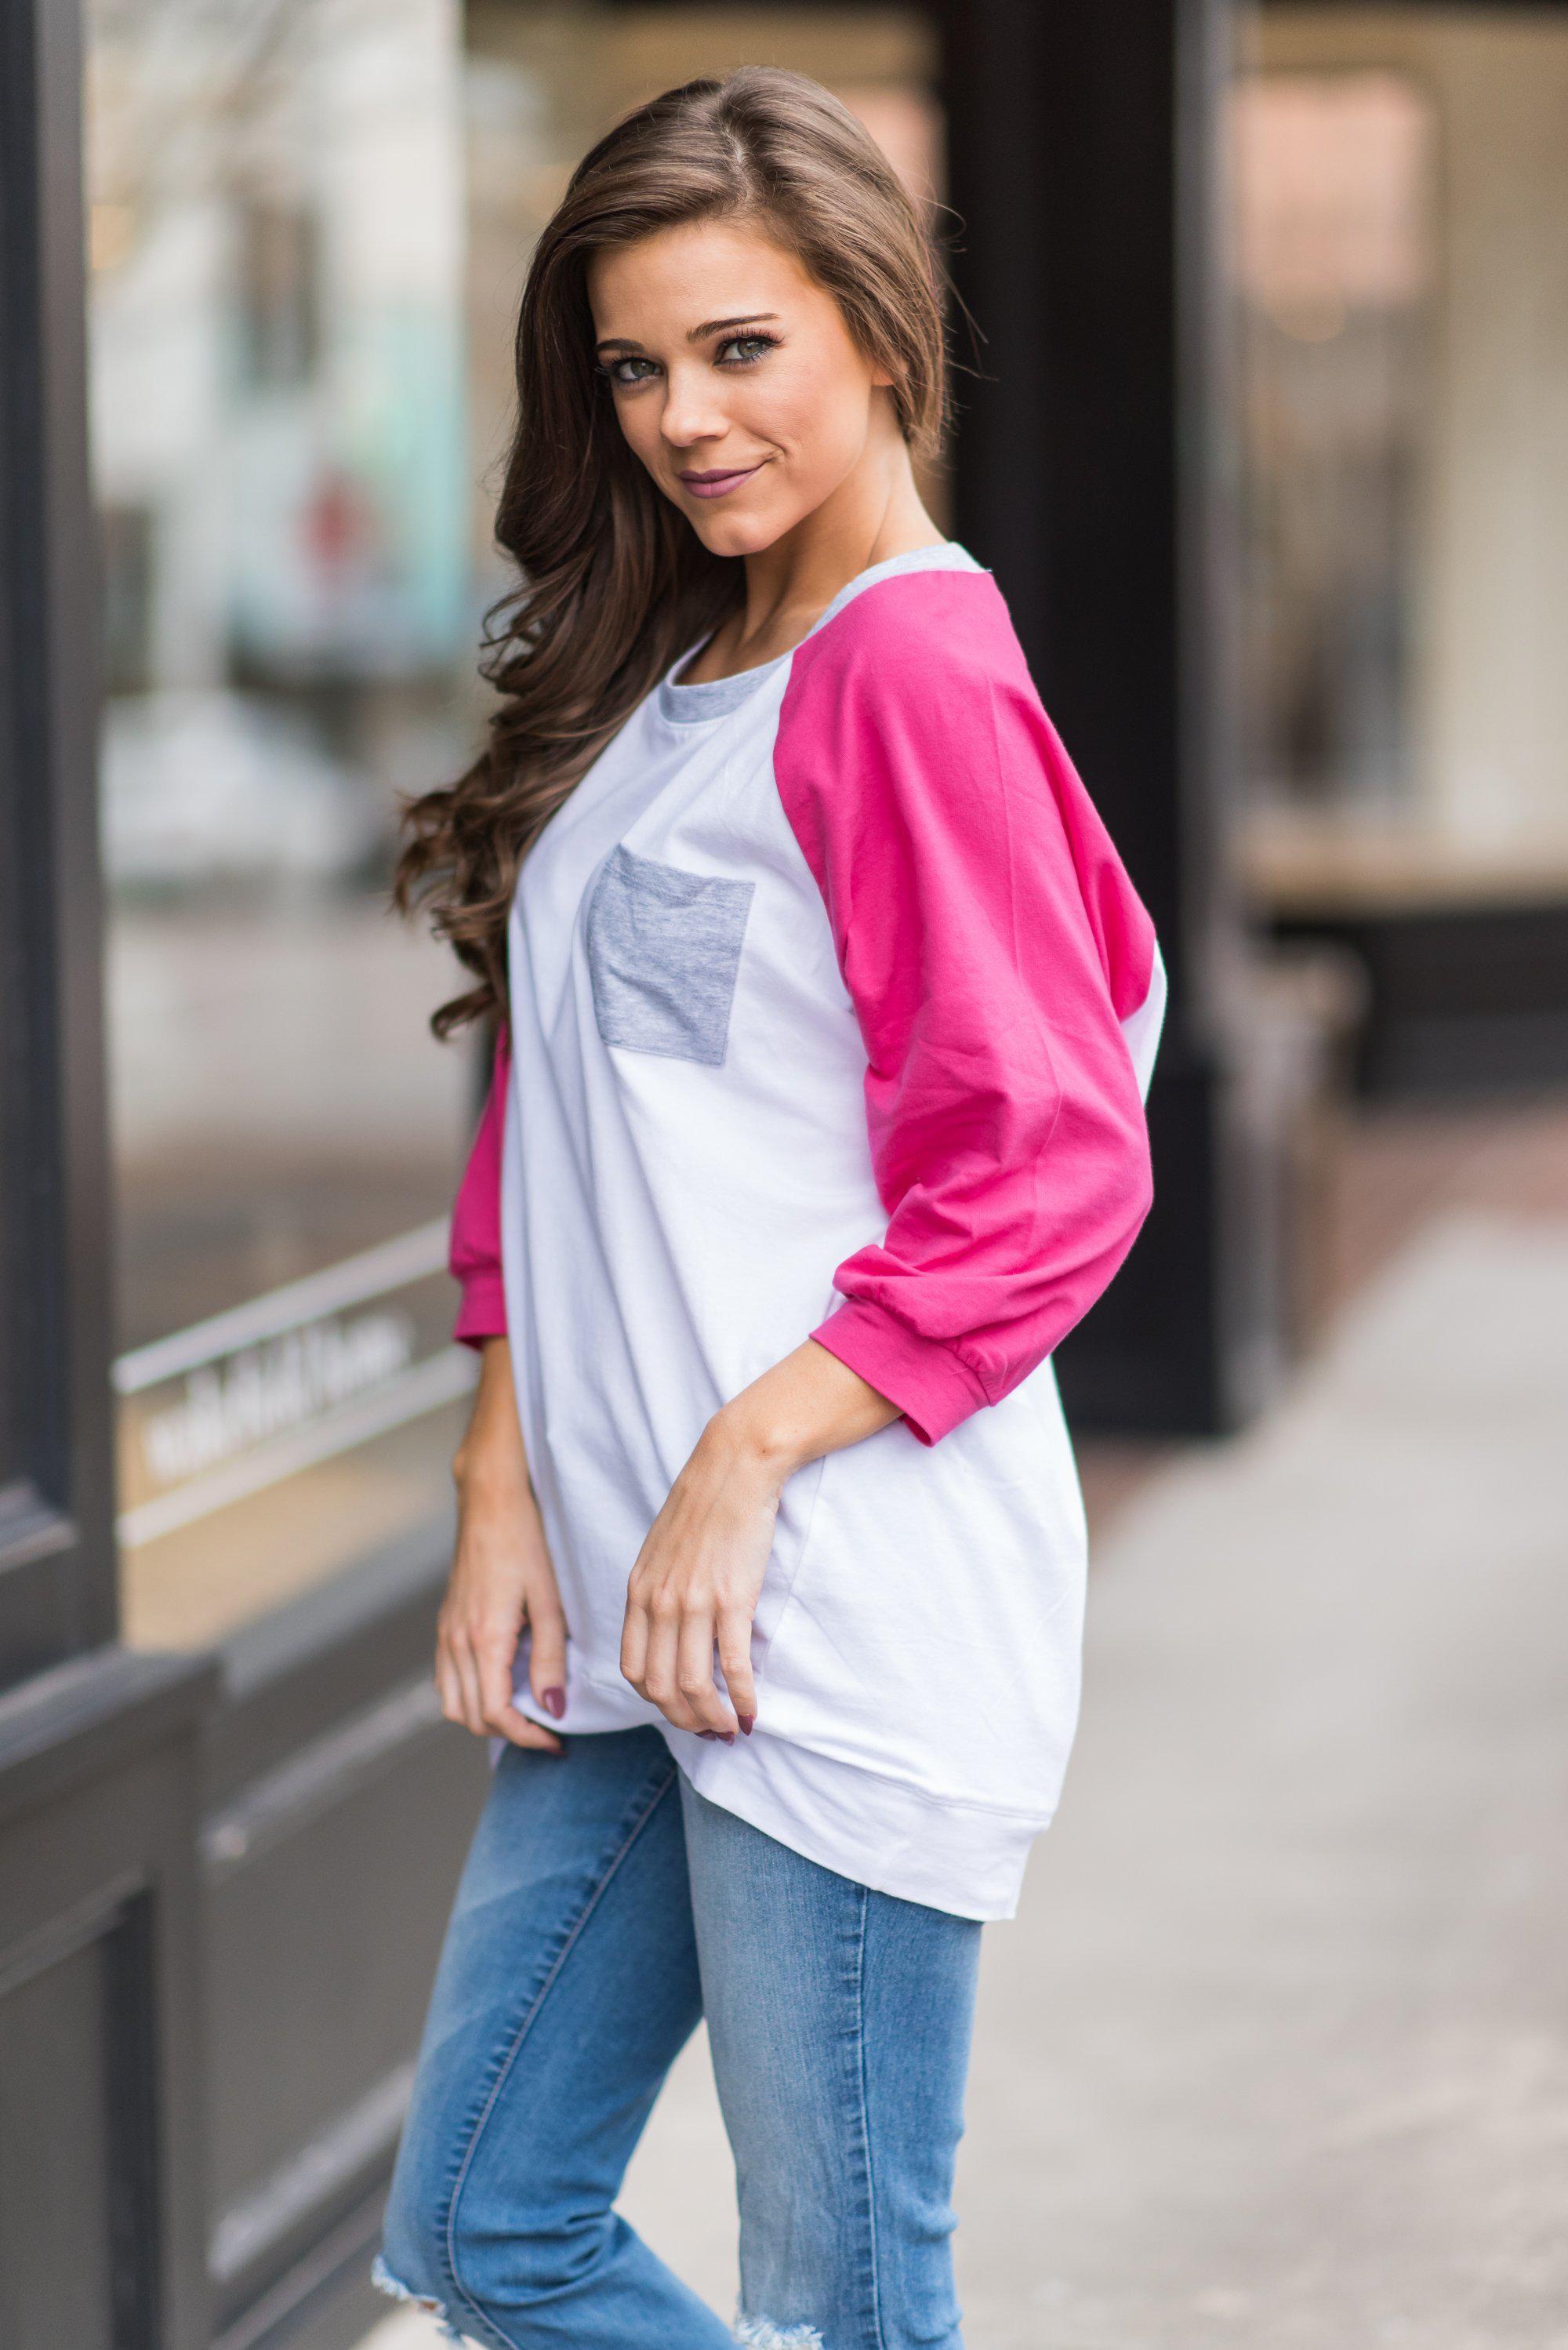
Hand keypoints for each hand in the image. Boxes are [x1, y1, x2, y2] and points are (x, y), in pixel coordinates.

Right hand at [437, 1338, 566, 1750]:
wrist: (490, 1502)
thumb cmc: (526, 1544)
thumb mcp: (549, 1601)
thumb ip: (549, 1659)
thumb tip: (553, 1708)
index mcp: (484, 1639)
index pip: (496, 1713)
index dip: (527, 1737)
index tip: (557, 1741)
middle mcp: (456, 1642)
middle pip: (471, 1716)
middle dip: (508, 1732)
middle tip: (547, 1730)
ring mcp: (445, 1633)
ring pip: (453, 1703)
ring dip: (485, 1717)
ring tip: (525, 1711)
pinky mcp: (444, 1624)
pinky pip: (447, 1679)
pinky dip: (469, 1695)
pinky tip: (501, 1683)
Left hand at [620, 1411, 784, 1737]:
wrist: (734, 1466)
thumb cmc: (705, 1504)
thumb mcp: (663, 1550)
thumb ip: (660, 1589)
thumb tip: (672, 1629)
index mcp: (639, 1591)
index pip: (632, 1668)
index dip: (655, 1701)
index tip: (680, 1709)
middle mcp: (659, 1602)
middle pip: (659, 1687)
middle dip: (684, 1719)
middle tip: (710, 1730)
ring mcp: (693, 1602)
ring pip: (692, 1685)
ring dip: (713, 1718)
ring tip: (732, 1728)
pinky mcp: (731, 1599)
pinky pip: (730, 1666)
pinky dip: (741, 1698)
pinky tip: (752, 1710)